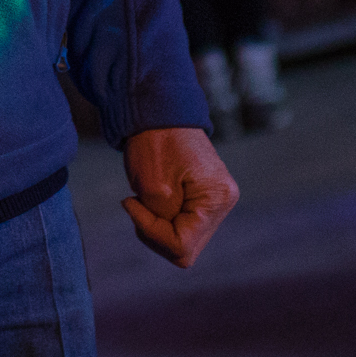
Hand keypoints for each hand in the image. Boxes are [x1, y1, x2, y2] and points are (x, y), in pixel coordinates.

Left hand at [121, 126, 235, 268]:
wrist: (156, 108)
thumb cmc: (154, 140)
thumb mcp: (152, 187)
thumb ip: (162, 222)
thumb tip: (171, 243)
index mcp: (216, 198)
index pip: (182, 245)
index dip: (151, 232)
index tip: (132, 204)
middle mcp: (223, 202)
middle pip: (185, 247)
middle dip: (155, 232)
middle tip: (137, 204)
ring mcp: (215, 201)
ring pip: (182, 240)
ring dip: (157, 225)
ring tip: (144, 197)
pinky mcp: (203, 198)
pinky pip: (181, 226)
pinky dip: (161, 219)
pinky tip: (152, 198)